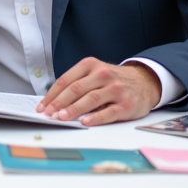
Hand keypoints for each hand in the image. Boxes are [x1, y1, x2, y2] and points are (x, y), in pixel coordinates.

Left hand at [36, 58, 160, 125]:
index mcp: (91, 65)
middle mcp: (103, 75)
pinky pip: (108, 112)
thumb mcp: (95, 73)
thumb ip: (78, 84)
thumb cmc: (114, 80)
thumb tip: (54, 102)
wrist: (145, 81)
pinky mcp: (126, 104)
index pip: (66, 80)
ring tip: (61, 117)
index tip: (42, 106)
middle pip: (76, 89)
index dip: (52, 94)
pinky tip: (85, 122)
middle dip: (59, 102)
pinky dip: (95, 117)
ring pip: (90, 99)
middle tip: (48, 113)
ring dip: (73, 109)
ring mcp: (115, 89)